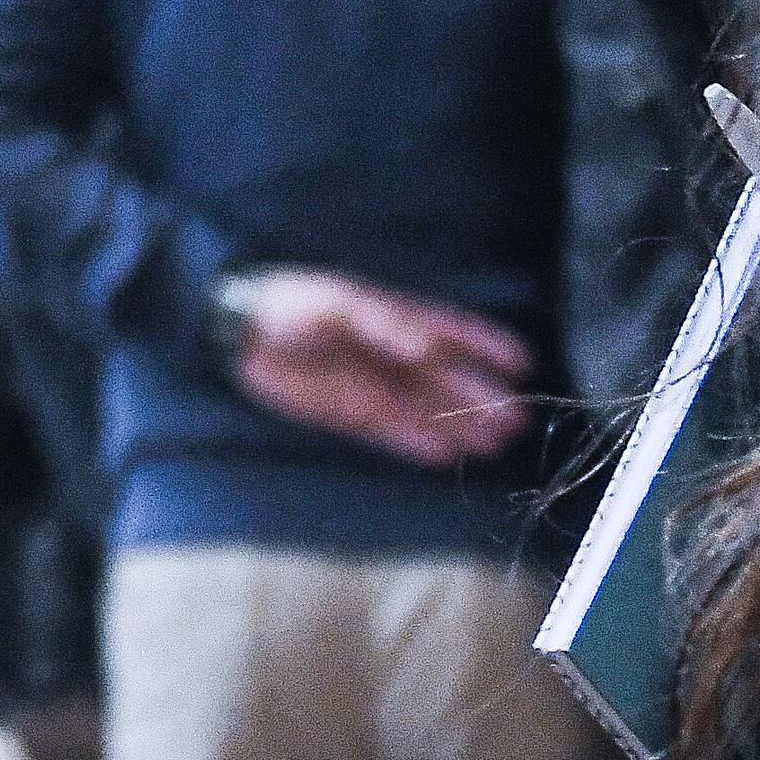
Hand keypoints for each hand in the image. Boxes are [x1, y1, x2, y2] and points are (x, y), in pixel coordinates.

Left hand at [222, 268, 532, 462]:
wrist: (237, 332)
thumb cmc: (289, 303)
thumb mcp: (335, 304)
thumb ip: (382, 323)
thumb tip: (425, 345)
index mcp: (390, 318)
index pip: (448, 332)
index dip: (484, 345)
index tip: (522, 361)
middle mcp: (388, 353)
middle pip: (444, 379)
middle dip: (481, 397)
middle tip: (518, 419)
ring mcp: (370, 384)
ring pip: (425, 409)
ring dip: (459, 424)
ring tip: (495, 442)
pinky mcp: (347, 412)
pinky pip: (391, 431)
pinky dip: (416, 443)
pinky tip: (445, 457)